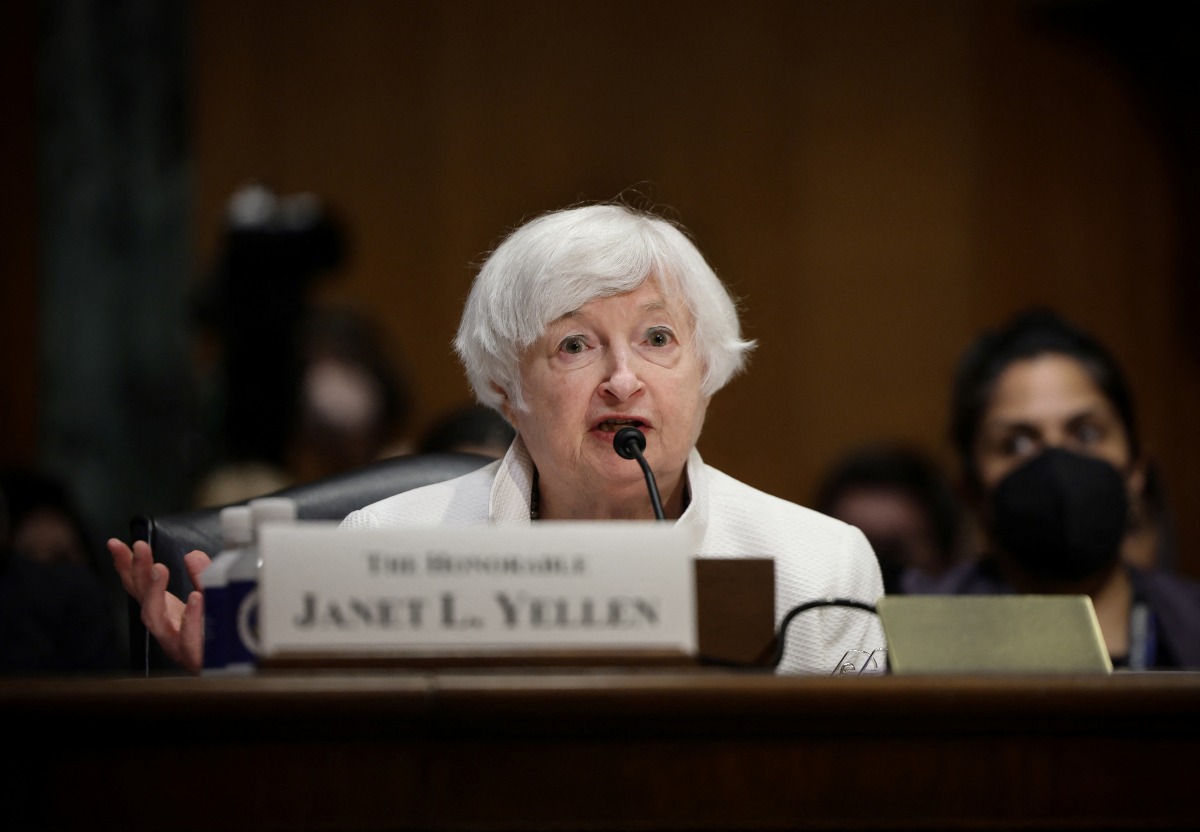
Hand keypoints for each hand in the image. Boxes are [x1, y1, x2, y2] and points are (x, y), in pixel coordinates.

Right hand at [108, 538, 210, 673]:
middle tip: (139, 547)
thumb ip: (202, 576)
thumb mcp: (211, 598)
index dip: (126, 566)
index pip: (138, 586)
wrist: (235, 667)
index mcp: (166, 612)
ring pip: (156, 620)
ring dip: (155, 593)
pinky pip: (189, 638)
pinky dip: (190, 617)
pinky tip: (195, 598)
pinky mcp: (195, 657)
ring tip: (159, 569)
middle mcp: (165, 628)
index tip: (116, 543)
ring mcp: (177, 644)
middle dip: (137, 572)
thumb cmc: (216, 635)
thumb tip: (192, 554)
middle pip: (142, 599)